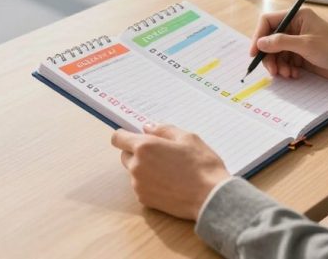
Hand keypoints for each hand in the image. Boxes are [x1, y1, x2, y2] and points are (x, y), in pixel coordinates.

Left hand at [111, 123, 230, 219]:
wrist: (210, 197)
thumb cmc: (202, 165)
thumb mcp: (187, 138)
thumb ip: (164, 129)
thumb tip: (147, 127)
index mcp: (144, 147)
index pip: (118, 138)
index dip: (125, 136)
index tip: (136, 137)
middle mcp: (136, 166)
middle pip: (124, 155)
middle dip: (136, 152)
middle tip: (160, 154)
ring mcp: (138, 185)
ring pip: (133, 172)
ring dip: (144, 169)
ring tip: (168, 171)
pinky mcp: (144, 200)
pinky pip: (141, 187)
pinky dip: (150, 184)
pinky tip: (169, 184)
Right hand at [250, 7, 327, 84]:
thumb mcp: (306, 45)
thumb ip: (280, 42)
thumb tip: (260, 43)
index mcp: (297, 17)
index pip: (268, 21)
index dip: (258, 36)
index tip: (254, 53)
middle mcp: (296, 28)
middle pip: (270, 40)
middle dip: (269, 56)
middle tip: (272, 70)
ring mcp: (299, 43)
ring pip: (276, 53)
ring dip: (278, 65)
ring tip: (286, 74)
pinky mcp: (302, 57)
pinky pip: (285, 62)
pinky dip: (286, 70)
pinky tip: (294, 75)